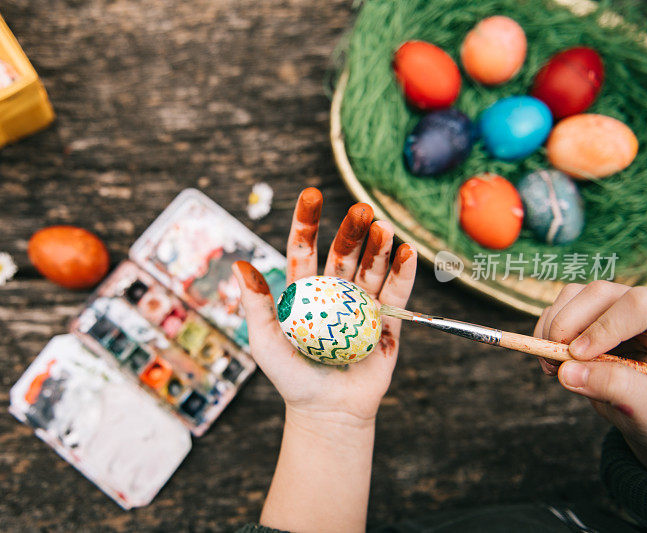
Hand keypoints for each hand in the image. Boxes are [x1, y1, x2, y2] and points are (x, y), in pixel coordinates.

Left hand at [232, 187, 416, 424]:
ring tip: (385, 229)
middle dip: (352, 231)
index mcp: (303, 289)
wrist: (327, 412)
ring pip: (371, 268)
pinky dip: (402, 273)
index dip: (307, 222)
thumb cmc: (291, 377)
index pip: (304, 247)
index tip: (312, 195)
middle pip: (343, 253)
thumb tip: (240, 265)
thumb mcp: (265, 342)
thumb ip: (256, 305)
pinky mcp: (386, 322)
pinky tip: (407, 253)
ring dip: (379, 247)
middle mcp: (334, 290)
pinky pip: (395, 294)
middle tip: (362, 210)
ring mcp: (362, 304)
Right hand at [534, 281, 646, 473]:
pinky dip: (545, 331)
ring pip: (575, 295)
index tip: (579, 357)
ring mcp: (616, 310)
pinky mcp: (592, 317)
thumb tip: (567, 372)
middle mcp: (643, 310)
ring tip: (554, 366)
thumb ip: (618, 388)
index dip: (605, 327)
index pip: (638, 306)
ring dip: (553, 328)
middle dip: (568, 325)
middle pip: (600, 293)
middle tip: (557, 363)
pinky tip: (554, 361)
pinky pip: (560, 308)